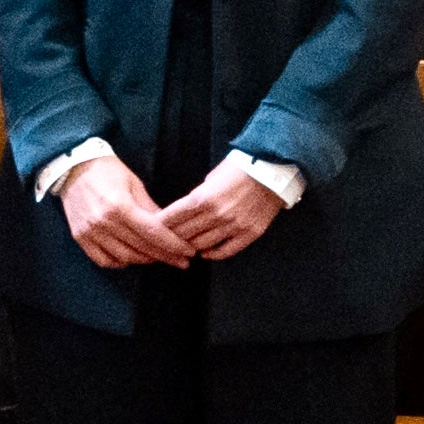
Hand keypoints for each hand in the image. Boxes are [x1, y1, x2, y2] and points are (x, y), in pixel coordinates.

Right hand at [57, 150, 184, 273]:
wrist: (73, 167)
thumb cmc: (108, 171)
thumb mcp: (134, 184)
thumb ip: (150, 208)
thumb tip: (170, 228)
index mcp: (120, 206)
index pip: (152, 233)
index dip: (173, 245)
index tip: (188, 252)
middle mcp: (104, 222)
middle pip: (141, 248)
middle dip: (164, 256)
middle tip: (181, 261)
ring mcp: (90, 232)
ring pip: (124, 257)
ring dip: (145, 260)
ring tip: (159, 258)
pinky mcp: (80, 238)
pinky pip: (104, 260)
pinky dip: (120, 262)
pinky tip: (132, 258)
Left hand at [157, 159, 290, 261]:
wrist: (273, 169)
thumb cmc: (240, 168)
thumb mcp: (212, 177)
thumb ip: (198, 196)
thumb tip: (184, 212)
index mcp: (203, 198)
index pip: (172, 218)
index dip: (159, 225)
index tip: (151, 228)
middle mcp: (217, 214)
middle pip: (184, 234)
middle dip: (170, 238)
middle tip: (163, 241)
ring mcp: (233, 226)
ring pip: (202, 245)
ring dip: (190, 247)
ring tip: (183, 247)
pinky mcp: (249, 233)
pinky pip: (225, 251)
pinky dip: (212, 254)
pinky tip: (204, 253)